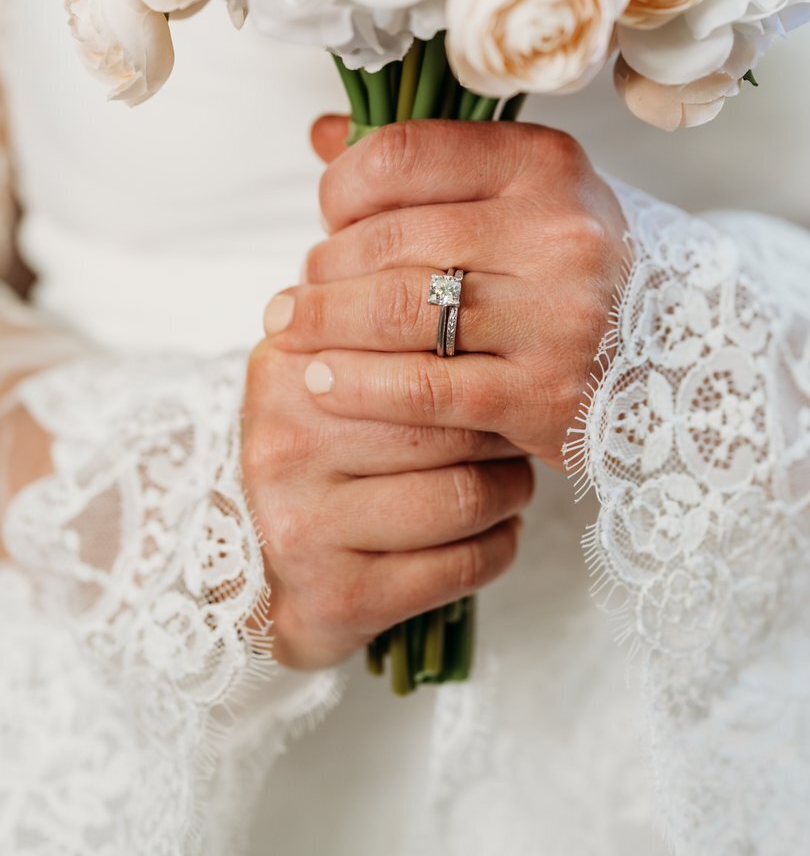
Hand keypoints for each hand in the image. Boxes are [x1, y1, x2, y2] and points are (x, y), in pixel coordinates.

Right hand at [242, 336, 533, 669]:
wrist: (243, 569)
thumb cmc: (318, 449)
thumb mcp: (327, 366)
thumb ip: (379, 312)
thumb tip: (465, 257)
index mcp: (288, 368)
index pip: (414, 342)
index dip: (476, 354)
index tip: (503, 360)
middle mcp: (285, 443)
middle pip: (445, 420)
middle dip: (501, 424)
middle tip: (520, 423)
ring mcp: (303, 526)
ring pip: (461, 496)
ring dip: (507, 490)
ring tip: (510, 478)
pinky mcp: (335, 598)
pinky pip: (457, 567)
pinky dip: (497, 547)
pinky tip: (497, 531)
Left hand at [266, 119, 628, 473]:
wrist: (672, 361)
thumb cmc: (569, 269)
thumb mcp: (519, 194)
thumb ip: (426, 164)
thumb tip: (323, 133)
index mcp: (544, 165)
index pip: (403, 154)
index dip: (341, 186)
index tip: (328, 215)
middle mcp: (558, 232)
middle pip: (390, 240)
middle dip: (323, 268)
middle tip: (297, 290)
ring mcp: (557, 316)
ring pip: (397, 312)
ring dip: (324, 324)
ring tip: (293, 330)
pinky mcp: (544, 395)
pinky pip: (422, 389)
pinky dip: (358, 387)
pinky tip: (324, 383)